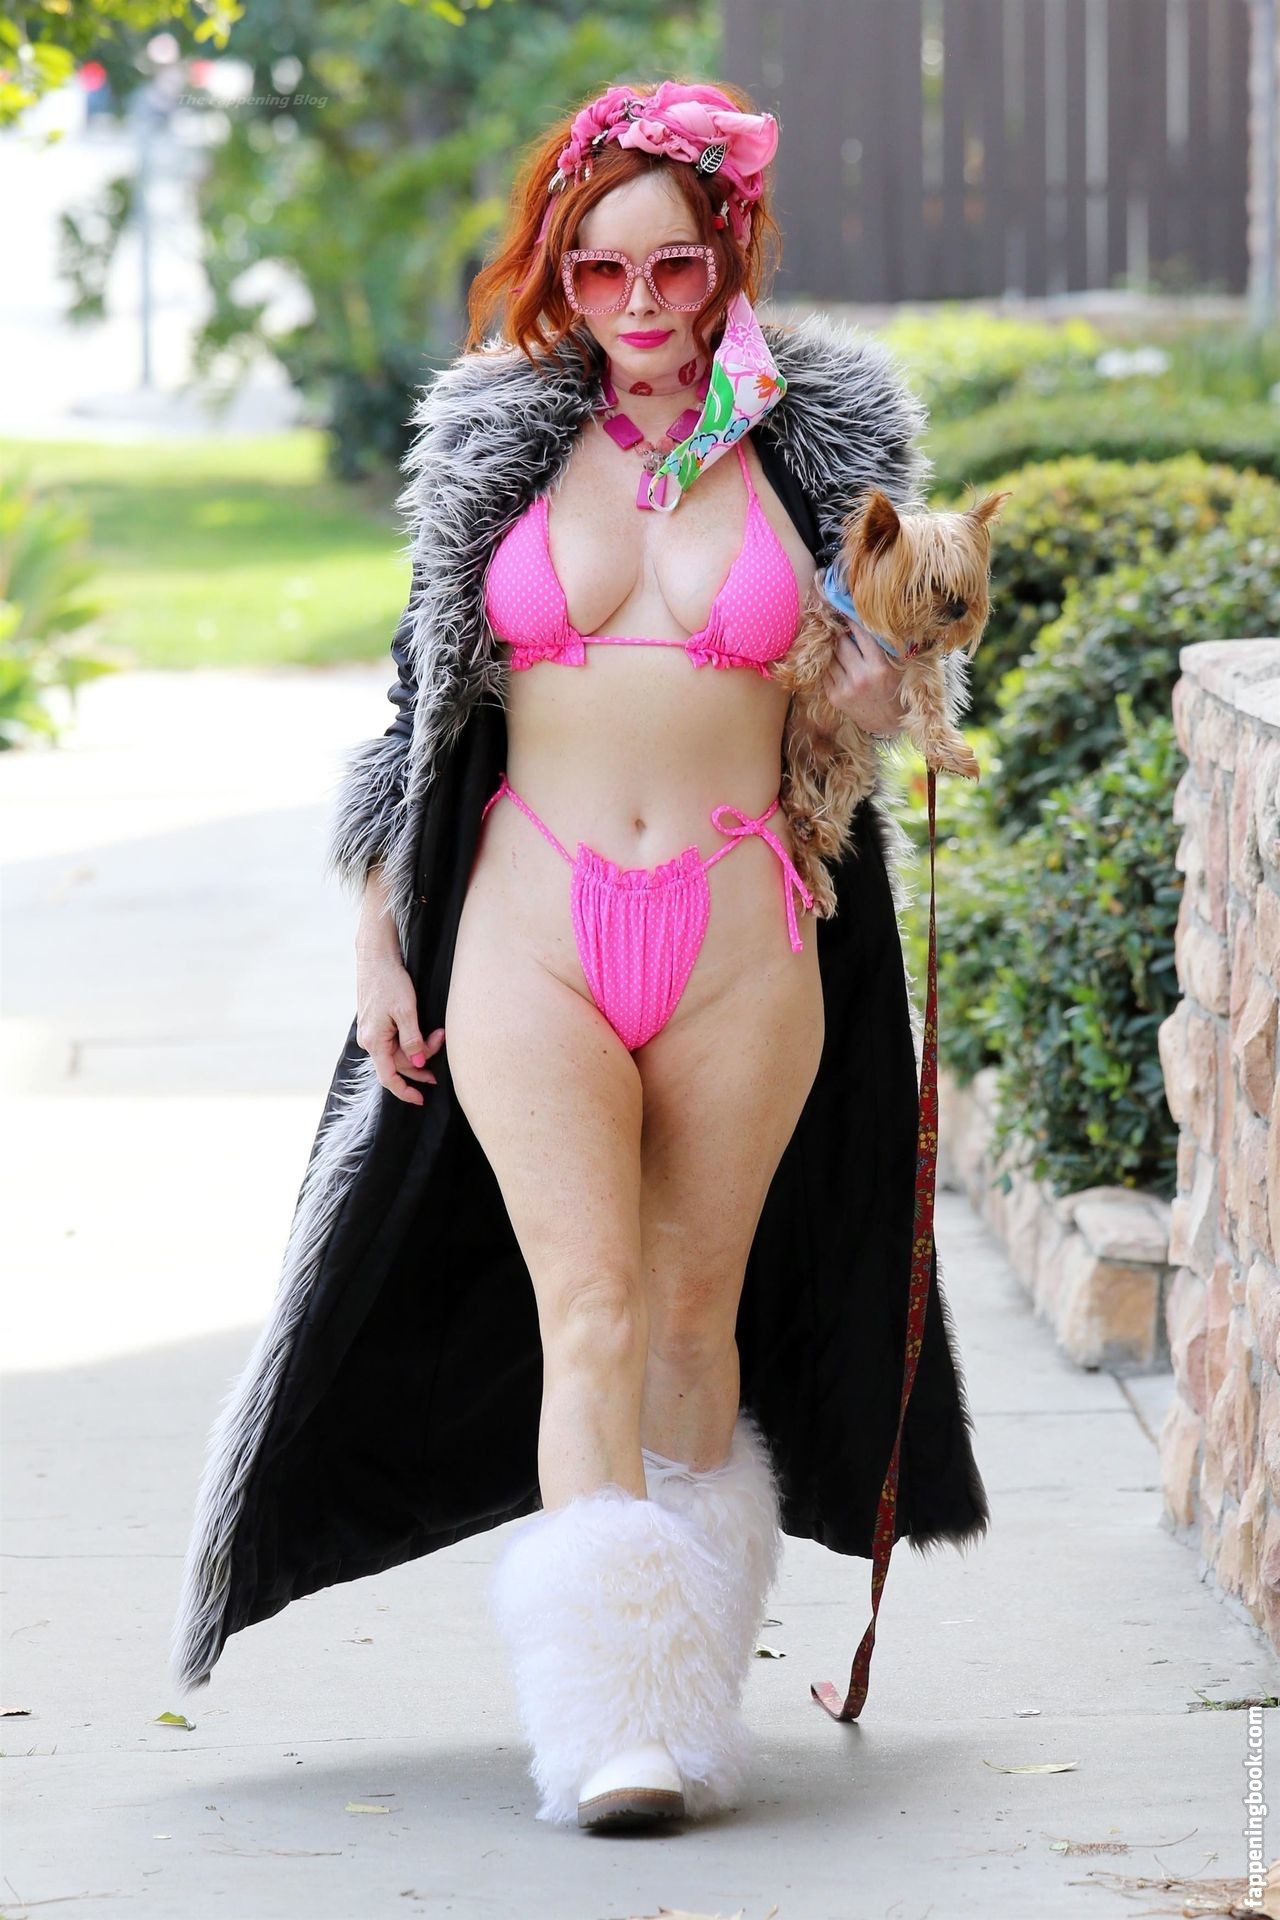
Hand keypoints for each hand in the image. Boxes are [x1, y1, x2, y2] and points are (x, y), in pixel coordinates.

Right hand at [355, 949, 445, 1105]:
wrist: (376, 957)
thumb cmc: (390, 981)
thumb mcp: (406, 1012)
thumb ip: (412, 1041)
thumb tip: (417, 1065)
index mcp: (374, 1041)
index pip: (388, 1077)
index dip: (405, 1091)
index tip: (420, 1100)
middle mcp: (369, 1040)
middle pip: (397, 1064)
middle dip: (420, 1065)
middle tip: (442, 1063)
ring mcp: (371, 1031)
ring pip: (397, 1052)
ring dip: (418, 1050)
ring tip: (439, 1038)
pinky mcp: (376, 1022)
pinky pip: (393, 1041)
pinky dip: (410, 1042)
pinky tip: (422, 1037)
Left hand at [823, 621, 908, 737]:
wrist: (890, 724)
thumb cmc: (898, 691)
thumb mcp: (900, 668)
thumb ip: (886, 647)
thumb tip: (871, 622)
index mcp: (880, 668)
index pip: (862, 636)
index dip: (853, 621)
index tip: (846, 611)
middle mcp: (861, 677)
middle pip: (842, 644)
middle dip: (839, 631)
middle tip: (836, 620)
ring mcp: (846, 688)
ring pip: (831, 657)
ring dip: (831, 645)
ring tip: (831, 636)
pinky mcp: (835, 697)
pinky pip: (825, 672)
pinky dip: (827, 662)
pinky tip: (830, 655)